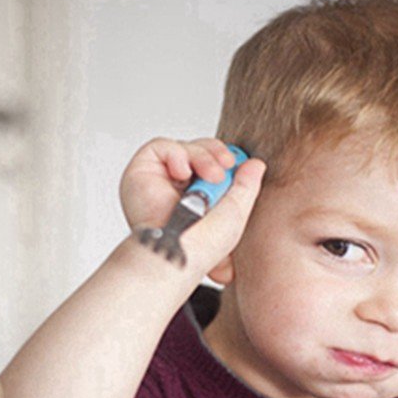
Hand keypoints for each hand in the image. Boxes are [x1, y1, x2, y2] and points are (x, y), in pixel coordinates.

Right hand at [119, 137, 265, 273]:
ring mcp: (160, 180)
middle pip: (200, 151)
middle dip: (216, 153)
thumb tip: (255, 165)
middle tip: (226, 166)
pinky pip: (163, 146)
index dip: (225, 159)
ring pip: (186, 147)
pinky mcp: (142, 171)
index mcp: (200, 197)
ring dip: (203, 157)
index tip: (239, 164)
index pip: (213, 164)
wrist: (180, 251)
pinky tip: (182, 175)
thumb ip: (246, 186)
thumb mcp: (236, 212)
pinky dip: (178, 155)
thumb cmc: (203, 244)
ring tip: (211, 177)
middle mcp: (179, 188)